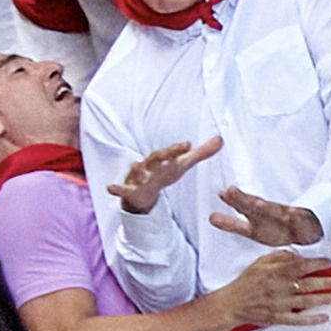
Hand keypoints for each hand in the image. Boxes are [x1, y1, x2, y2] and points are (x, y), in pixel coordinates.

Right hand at [108, 136, 222, 213]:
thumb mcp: (183, 165)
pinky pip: (122, 190)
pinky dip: (116, 189)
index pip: (172, 152)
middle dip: (163, 155)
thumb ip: (202, 153)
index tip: (188, 144)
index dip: (178, 148)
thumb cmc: (165, 174)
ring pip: (138, 172)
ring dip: (137, 169)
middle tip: (170, 152)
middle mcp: (151, 165)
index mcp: (164, 160)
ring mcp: (139, 177)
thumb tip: (221, 139)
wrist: (144, 191)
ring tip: (134, 164)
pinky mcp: (129, 190)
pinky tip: (110, 188)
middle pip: (156, 158)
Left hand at [210, 186, 322, 245]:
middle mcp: (270, 213)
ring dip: (265, 207)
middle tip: (230, 192)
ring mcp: (287, 216)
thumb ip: (232, 224)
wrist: (309, 232)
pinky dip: (292, 216)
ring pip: (275, 211)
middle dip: (244, 200)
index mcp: (258, 216)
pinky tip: (290, 213)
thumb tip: (211, 217)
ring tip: (257, 205)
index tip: (222, 194)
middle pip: (256, 205)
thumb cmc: (279, 229)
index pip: (244, 207)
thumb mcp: (252, 229)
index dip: (234, 201)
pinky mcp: (301, 221)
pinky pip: (296, 219)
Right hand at [217, 250, 330, 328]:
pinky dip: (312, 320)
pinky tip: (325, 318)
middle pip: (310, 284)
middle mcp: (281, 288)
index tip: (330, 262)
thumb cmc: (247, 281)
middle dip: (328, 283)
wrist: (232, 303)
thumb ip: (279, 257)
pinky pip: (298, 320)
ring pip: (308, 301)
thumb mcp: (261, 262)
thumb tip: (297, 254)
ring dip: (325, 299)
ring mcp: (281, 304)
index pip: (302, 265)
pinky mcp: (278, 318)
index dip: (318, 263)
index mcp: (277, 272)